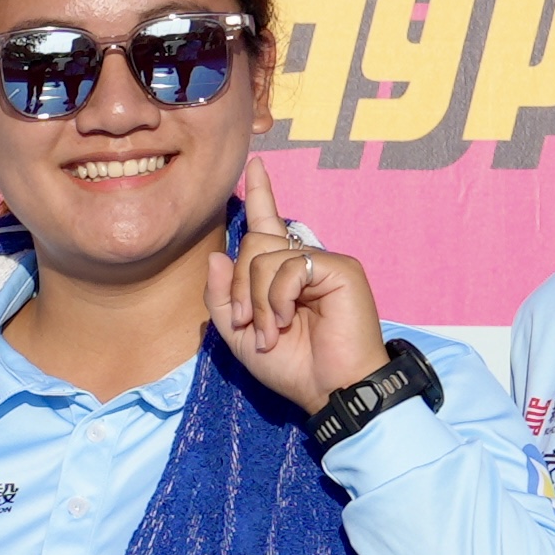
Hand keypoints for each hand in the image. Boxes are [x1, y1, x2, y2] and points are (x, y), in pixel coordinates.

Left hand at [209, 206, 386, 411]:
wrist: (330, 390)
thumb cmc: (292, 366)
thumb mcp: (240, 336)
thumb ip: (221, 300)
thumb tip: (215, 257)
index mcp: (283, 273)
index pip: (267, 224)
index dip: (260, 194)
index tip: (255, 164)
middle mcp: (304, 260)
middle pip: (252, 244)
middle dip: (239, 288)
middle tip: (248, 325)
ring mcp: (324, 261)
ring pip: (265, 256)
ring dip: (256, 300)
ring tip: (271, 331)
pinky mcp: (339, 268)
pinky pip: (289, 266)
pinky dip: (277, 297)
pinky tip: (286, 320)